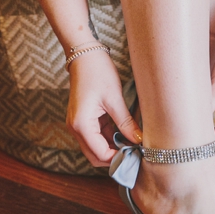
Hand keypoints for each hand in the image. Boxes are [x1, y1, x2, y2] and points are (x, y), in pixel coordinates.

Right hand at [66, 49, 140, 167]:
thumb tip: (139, 141)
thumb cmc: (98, 72)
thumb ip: (126, 123)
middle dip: (114, 158)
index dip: (118, 158)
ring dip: (112, 149)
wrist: (84, 55)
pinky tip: (124, 134)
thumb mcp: (115, 99)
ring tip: (132, 144)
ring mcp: (77, 124)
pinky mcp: (83, 120)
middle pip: (95, 156)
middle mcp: (75, 128)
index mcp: (82, 125)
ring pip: (95, 148)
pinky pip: (95, 137)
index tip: (136, 155)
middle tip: (135, 153)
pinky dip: (108, 139)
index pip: (100, 154)